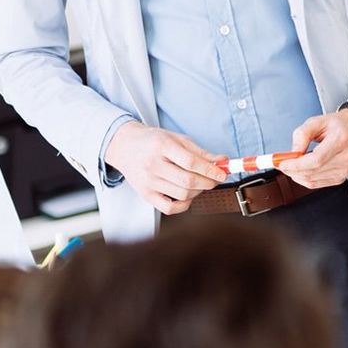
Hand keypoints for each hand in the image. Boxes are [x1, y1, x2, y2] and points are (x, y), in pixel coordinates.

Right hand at [104, 121, 228, 214]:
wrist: (125, 146)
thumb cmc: (152, 141)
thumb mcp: (176, 138)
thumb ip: (200, 151)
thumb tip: (223, 161)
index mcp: (161, 146)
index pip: (191, 162)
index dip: (210, 170)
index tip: (223, 173)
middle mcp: (153, 165)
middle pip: (188, 181)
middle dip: (208, 182)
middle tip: (216, 179)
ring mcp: (148, 182)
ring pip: (182, 195)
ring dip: (199, 191)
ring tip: (201, 183)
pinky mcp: (145, 195)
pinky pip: (169, 208)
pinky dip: (184, 205)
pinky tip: (188, 195)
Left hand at [281, 109, 347, 188]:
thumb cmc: (341, 124)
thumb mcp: (318, 121)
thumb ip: (302, 134)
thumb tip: (292, 152)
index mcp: (342, 140)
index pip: (316, 159)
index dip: (296, 164)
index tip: (282, 163)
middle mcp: (346, 157)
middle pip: (313, 172)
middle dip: (292, 170)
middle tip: (281, 163)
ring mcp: (346, 170)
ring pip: (313, 181)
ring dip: (297, 175)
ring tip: (291, 165)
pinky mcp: (342, 178)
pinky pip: (318, 184)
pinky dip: (305, 179)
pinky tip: (302, 170)